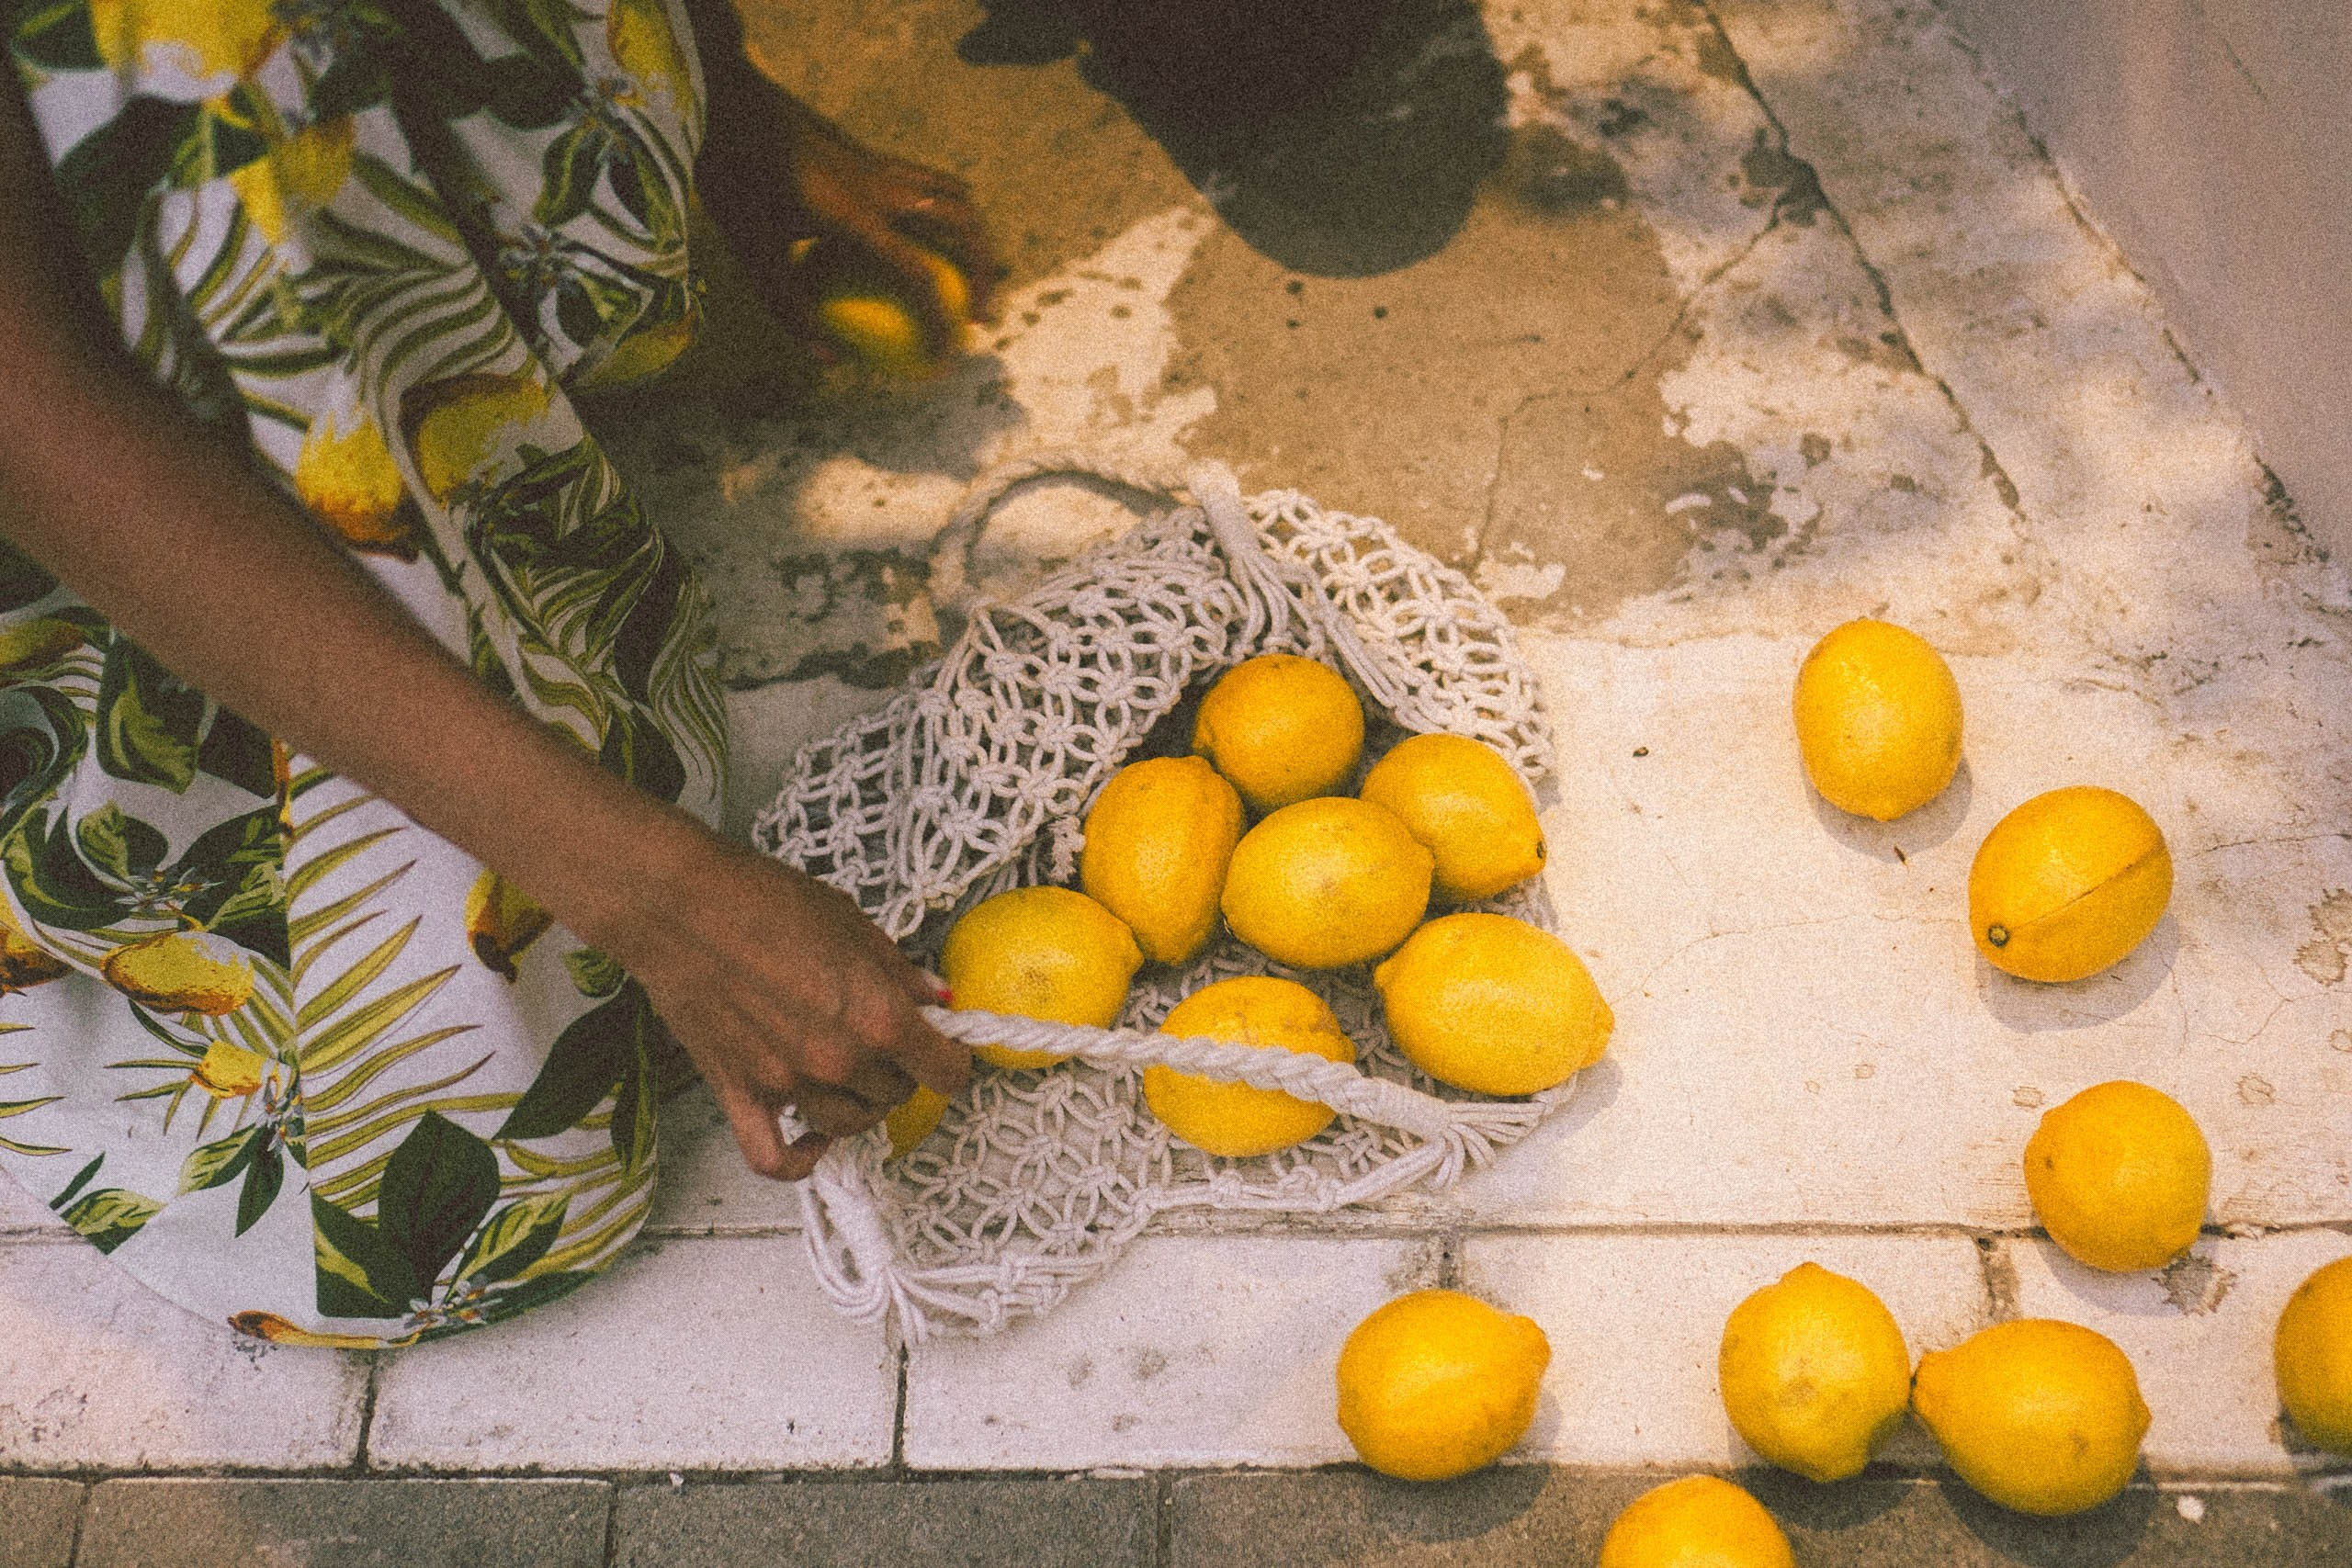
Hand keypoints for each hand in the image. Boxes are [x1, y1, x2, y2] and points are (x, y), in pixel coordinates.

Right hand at [592, 827, 969, 1180]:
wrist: (680, 905)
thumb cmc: (763, 900)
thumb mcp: (853, 924)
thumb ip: (899, 972)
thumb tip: (935, 998)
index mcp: (878, 1017)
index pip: (946, 1071)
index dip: (951, 1058)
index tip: (944, 1047)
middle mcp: (838, 1061)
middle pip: (897, 1096)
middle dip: (900, 1070)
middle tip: (884, 1040)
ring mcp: (788, 1084)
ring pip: (849, 1125)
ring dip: (859, 1104)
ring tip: (850, 1072)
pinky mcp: (740, 1094)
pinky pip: (774, 1158)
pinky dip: (800, 1160)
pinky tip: (813, 1140)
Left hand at [698, 70, 1001, 361]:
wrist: (727, 106)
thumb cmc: (734, 182)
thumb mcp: (752, 255)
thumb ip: (791, 309)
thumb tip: (829, 362)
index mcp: (855, 215)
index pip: (918, 274)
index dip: (940, 319)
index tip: (947, 354)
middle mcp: (881, 186)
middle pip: (962, 224)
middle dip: (984, 272)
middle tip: (978, 316)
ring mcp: (881, 164)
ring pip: (955, 194)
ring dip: (974, 237)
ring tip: (968, 275)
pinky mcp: (873, 154)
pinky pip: (928, 180)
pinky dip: (944, 210)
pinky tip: (922, 238)